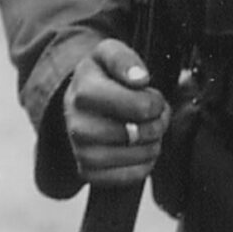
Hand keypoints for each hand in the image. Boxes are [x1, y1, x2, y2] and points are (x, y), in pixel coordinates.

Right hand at [62, 41, 166, 186]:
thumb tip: (139, 78)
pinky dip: (142, 165)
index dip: (155, 103)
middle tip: (155, 116)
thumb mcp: (108, 54)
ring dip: (152, 145)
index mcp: (83, 90)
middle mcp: (76, 123)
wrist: (79, 104)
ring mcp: (79, 150)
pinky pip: (127, 177)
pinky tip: (139, 150)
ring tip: (147, 132)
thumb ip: (124, 59)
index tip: (153, 97)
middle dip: (156, 125)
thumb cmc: (101, 77)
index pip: (137, 106)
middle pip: (136, 134)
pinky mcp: (86, 172)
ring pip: (135, 157)